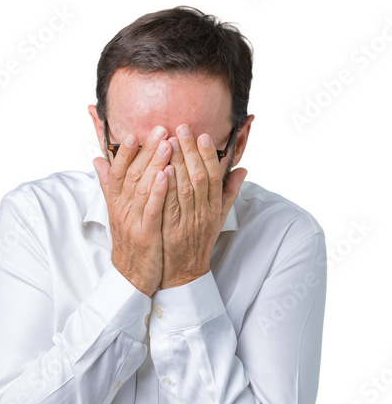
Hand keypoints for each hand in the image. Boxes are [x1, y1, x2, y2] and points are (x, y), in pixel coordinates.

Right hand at [93, 126, 172, 296]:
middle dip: (146, 150)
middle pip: (132, 174)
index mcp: (116, 203)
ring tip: (166, 144)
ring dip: (154, 164)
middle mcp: (121, 209)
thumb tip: (98, 160)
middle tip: (159, 129)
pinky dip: (158, 191)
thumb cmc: (130, 243)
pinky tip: (167, 175)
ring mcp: (132, 222)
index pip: (118, 171)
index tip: (134, 132)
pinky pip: (151, 209)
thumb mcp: (117, 213)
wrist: (132, 278)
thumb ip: (109, 185)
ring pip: (141, 187)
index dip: (125, 152)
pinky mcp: (145, 235)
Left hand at [159, 124, 246, 289]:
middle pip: (199, 177)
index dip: (208, 154)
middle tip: (181, 127)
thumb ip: (229, 193)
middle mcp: (203, 214)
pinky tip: (161, 171)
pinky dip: (167, 188)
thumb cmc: (198, 244)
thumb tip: (242, 169)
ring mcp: (188, 223)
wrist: (184, 276)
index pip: (213, 176)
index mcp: (214, 208)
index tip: (201, 135)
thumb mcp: (218, 219)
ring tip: (170, 141)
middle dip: (190, 151)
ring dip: (178, 163)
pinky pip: (170, 207)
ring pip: (185, 189)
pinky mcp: (172, 233)